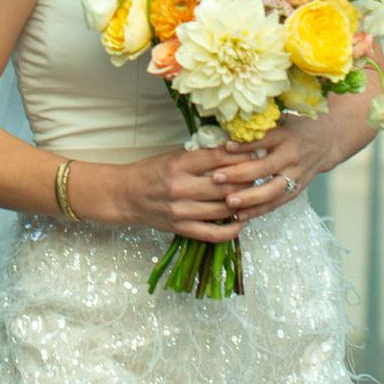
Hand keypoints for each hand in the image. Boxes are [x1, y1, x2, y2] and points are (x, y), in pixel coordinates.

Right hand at [103, 146, 243, 241]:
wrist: (125, 196)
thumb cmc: (150, 172)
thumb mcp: (172, 156)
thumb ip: (200, 155)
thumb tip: (234, 150)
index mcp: (178, 164)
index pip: (218, 158)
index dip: (241, 156)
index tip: (255, 154)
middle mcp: (180, 188)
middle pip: (226, 185)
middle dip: (247, 179)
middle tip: (258, 174)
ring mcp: (181, 211)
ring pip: (224, 208)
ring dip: (243, 202)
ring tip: (253, 195)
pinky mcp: (181, 228)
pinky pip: (213, 234)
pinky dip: (232, 229)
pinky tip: (241, 221)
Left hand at [213, 119, 337, 220]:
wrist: (328, 141)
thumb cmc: (297, 127)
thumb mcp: (281, 119)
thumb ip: (259, 125)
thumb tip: (225, 128)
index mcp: (286, 135)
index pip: (264, 140)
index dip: (245, 145)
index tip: (224, 147)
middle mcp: (291, 156)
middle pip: (265, 167)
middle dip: (240, 174)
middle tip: (216, 178)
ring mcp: (296, 175)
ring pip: (272, 190)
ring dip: (250, 198)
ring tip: (229, 203)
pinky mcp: (297, 189)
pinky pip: (277, 203)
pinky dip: (259, 210)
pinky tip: (240, 215)